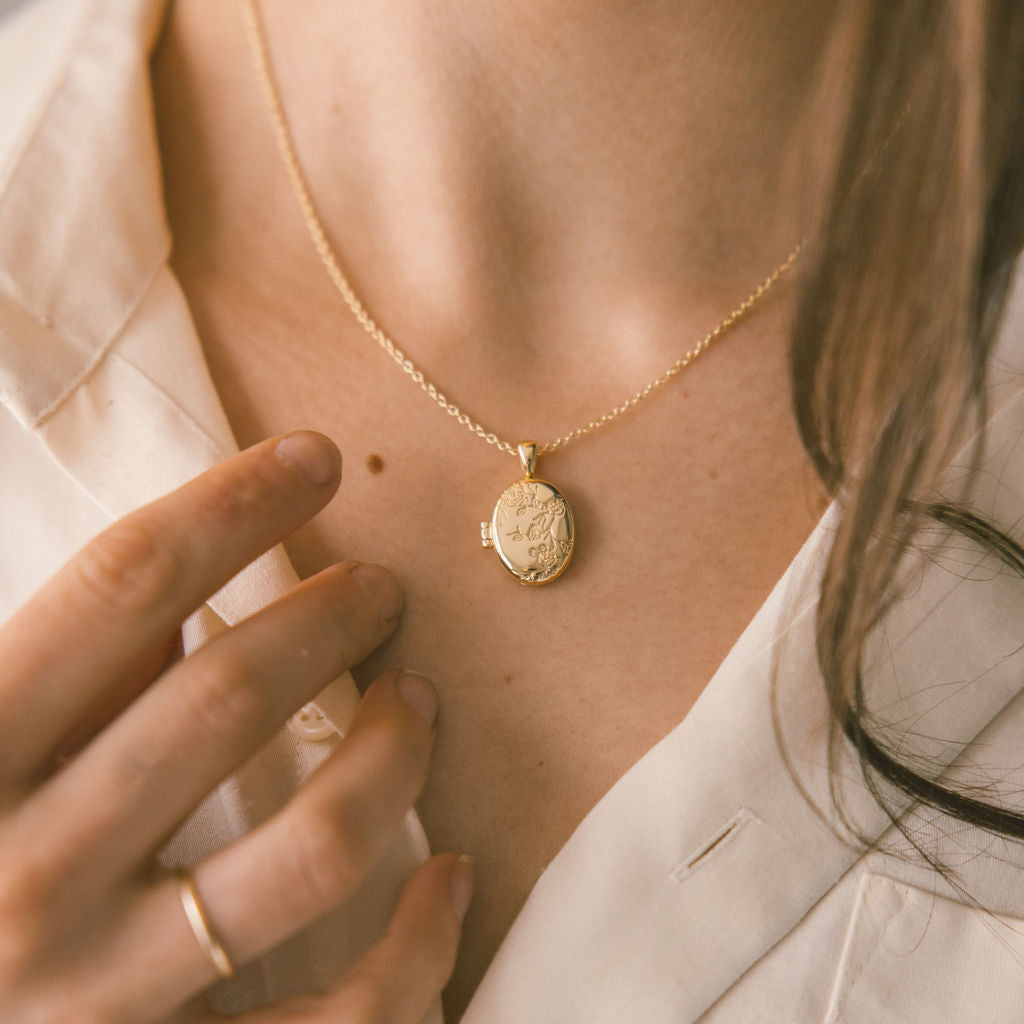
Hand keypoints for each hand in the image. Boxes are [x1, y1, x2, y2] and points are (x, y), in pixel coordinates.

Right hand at [0, 431, 470, 1022]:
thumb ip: (51, 678)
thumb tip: (172, 602)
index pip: (120, 587)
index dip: (230, 504)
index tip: (312, 456)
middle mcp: (24, 880)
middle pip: (228, 700)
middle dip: (328, 618)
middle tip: (383, 587)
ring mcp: (103, 996)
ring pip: (309, 851)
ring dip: (390, 756)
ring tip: (417, 700)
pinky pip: (338, 1021)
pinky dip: (418, 948)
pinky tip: (452, 875)